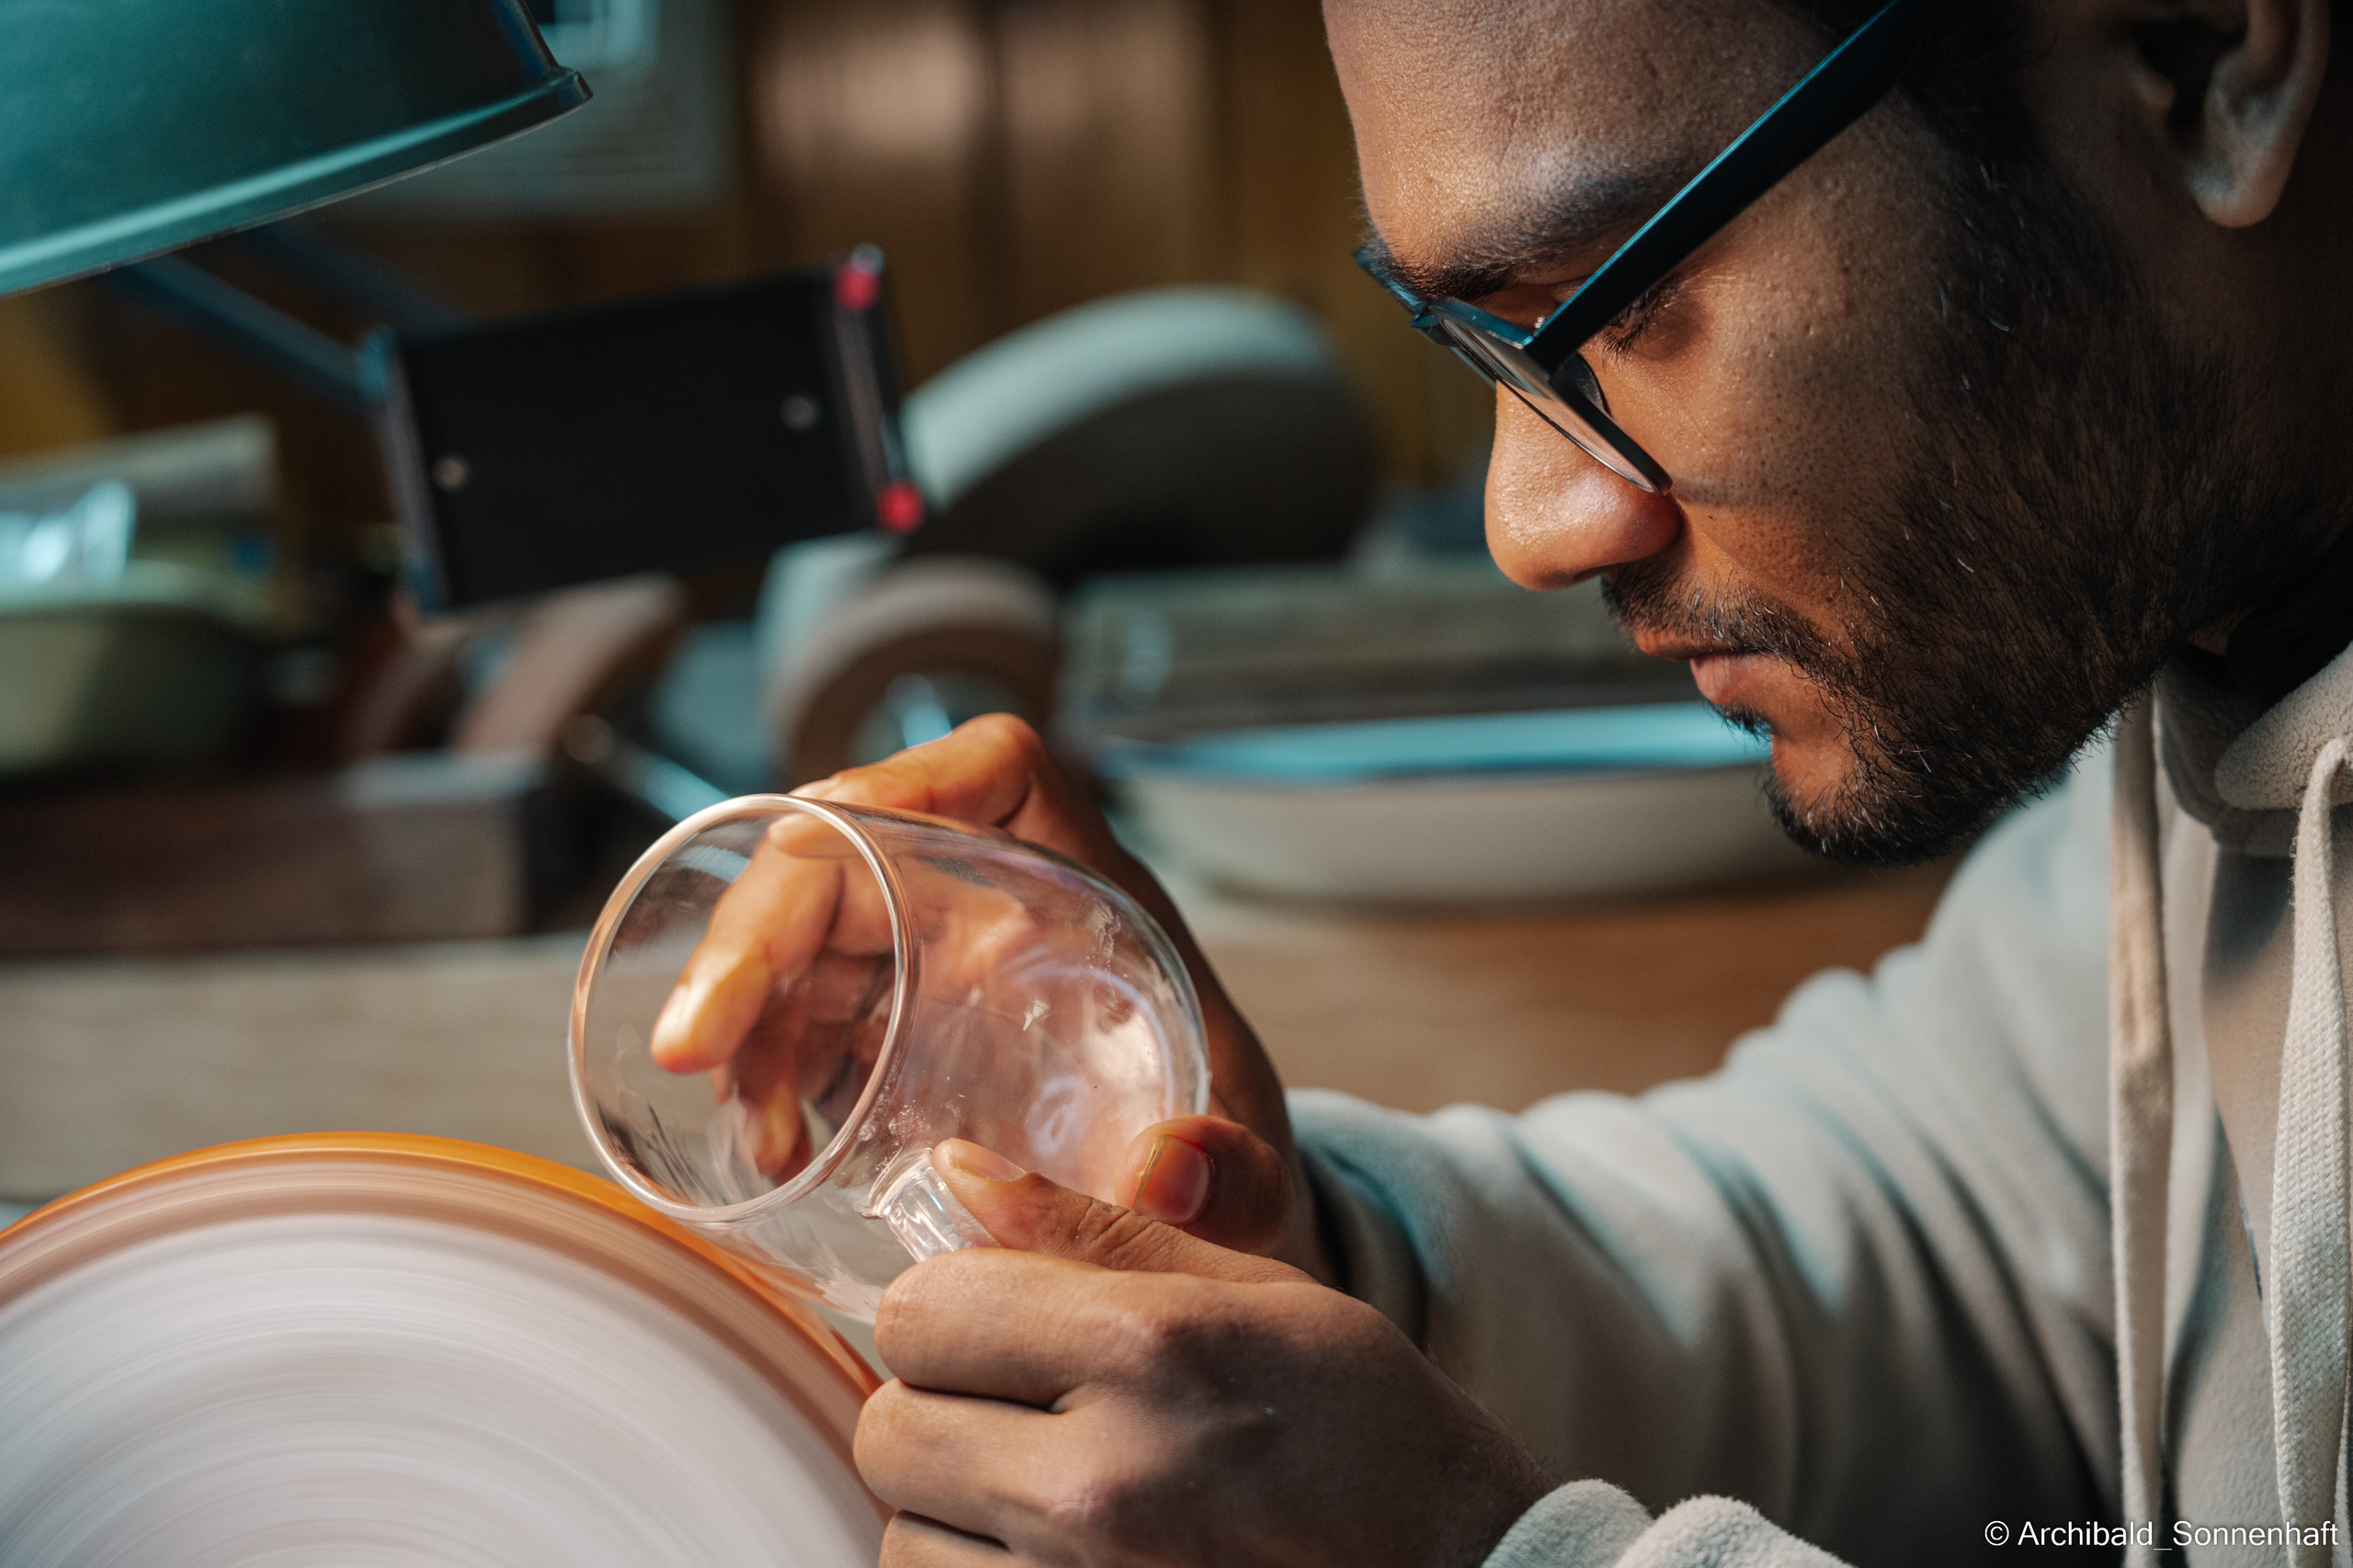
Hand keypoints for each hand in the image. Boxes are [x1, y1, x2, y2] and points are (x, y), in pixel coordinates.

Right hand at [647, 715, 1324, 1273]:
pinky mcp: (896, 1039)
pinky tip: (777, 1152)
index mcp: (1094, 898)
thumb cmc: (1231, 1168)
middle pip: (854, 855)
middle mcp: (1001, 908)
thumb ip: (1234, 1180)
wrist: (1207, 1233)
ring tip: (763, 1141)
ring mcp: (937, 968)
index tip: (821, 834)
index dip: (908, 779)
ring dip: (748, 1021)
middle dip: (758, 932)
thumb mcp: (1257, 1180)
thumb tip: (1167, 1175)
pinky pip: (803, 1021)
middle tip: (694, 1044)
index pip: (999, 771)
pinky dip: (767, 1074)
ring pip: (807, 939)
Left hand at [855, 1142, 1553, 1566]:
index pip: (919, 1309)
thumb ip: (1094, 1235)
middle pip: (888, 1429)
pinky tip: (1058, 1552)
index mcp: (1151, 1355)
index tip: (1000, 1317)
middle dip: (941, 1404)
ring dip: (955, 1507)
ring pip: (903, 1536)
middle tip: (1026, 1406)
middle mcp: (1102, 1488)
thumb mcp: (1257, 1294)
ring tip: (1056, 1489)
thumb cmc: (1360, 1429)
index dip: (951, 1303)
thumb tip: (954, 1176)